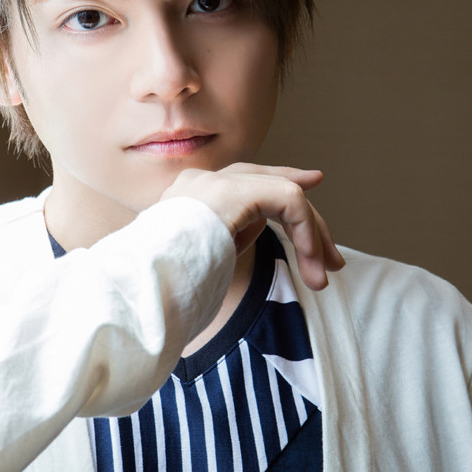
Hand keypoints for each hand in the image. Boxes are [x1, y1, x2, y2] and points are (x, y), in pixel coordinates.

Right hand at [161, 163, 344, 289]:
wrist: (138, 292)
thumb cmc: (159, 292)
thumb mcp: (195, 263)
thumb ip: (219, 242)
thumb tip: (247, 239)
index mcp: (187, 196)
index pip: (244, 179)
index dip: (282, 180)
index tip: (312, 184)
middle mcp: (200, 181)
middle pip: (269, 182)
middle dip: (307, 218)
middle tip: (332, 259)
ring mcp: (214, 183)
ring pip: (284, 192)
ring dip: (311, 236)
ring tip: (326, 274)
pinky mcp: (234, 193)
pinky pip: (288, 201)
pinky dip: (306, 233)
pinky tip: (311, 263)